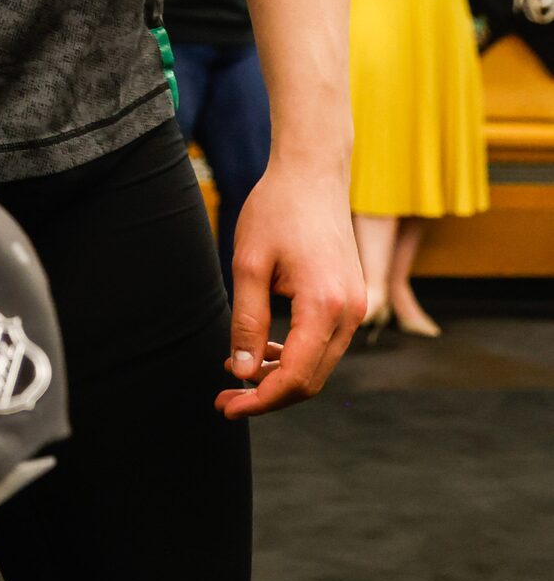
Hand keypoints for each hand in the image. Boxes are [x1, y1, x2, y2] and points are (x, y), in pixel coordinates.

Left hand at [216, 158, 363, 419]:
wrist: (312, 174)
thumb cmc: (276, 210)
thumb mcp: (248, 263)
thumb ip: (247, 321)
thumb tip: (243, 372)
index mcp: (325, 307)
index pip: (296, 377)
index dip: (261, 400)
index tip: (227, 407)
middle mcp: (350, 314)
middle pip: (311, 380)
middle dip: (268, 395)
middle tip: (225, 400)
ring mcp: (355, 307)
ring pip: (318, 365)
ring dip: (280, 377)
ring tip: (236, 374)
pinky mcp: (349, 300)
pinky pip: (323, 343)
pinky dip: (294, 355)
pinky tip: (263, 351)